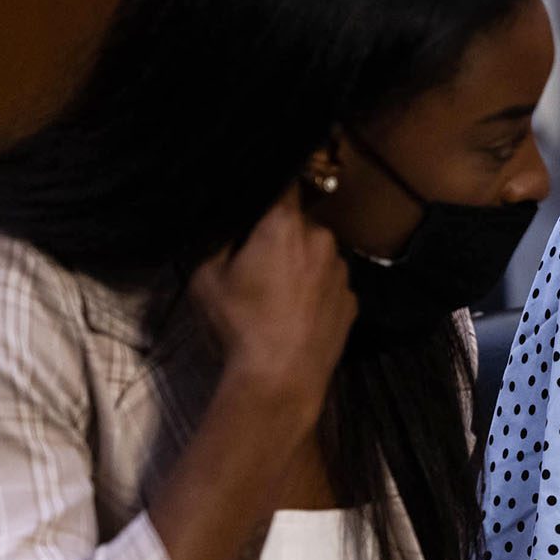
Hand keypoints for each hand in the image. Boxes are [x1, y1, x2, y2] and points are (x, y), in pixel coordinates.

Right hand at [189, 185, 354, 428]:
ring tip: (277, 297)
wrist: (281, 377)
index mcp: (286, 224)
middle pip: (299, 225)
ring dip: (301, 265)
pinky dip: (316, 292)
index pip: (284, 182)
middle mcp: (323, 238)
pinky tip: (296, 315)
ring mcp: (343, 271)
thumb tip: (232, 225)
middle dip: (280, 237)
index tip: (260, 197)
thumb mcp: (207, 277)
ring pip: (317, 255)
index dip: (271, 185)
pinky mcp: (353, 300)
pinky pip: (330, 284)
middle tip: (256, 264)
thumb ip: (220, 240)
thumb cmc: (240, 323)